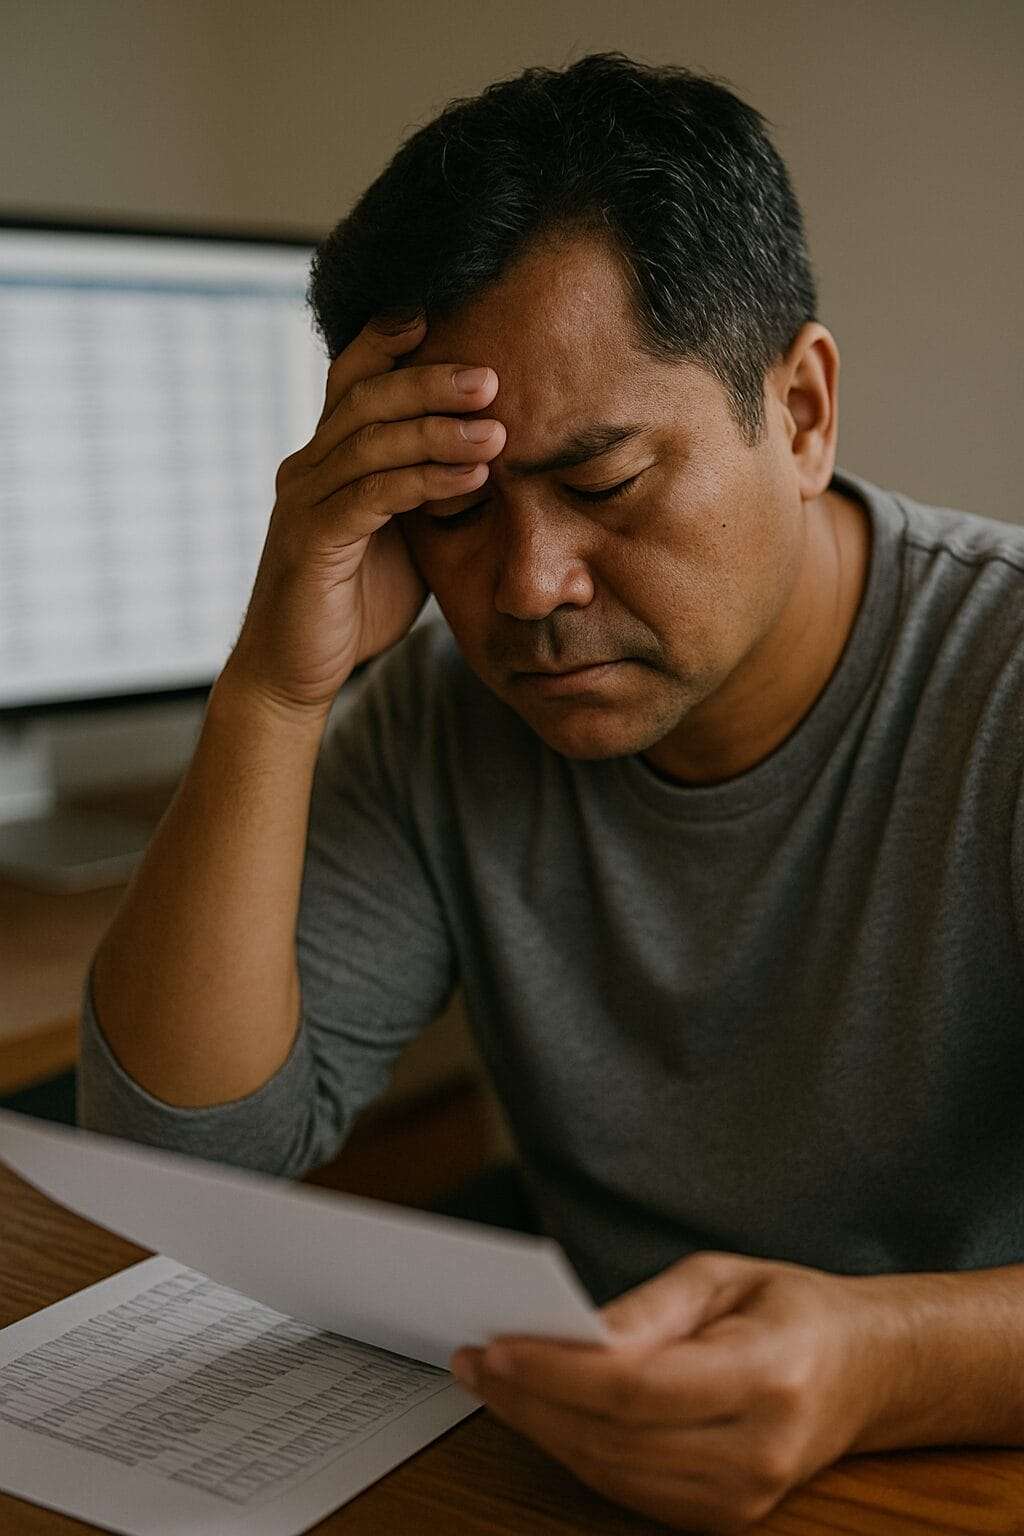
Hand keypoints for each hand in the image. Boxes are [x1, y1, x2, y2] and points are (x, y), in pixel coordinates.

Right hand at [225, 312, 505, 716]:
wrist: (297, 671)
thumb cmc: (356, 603)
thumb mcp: (405, 538)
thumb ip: (430, 494)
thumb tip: (492, 461)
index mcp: (327, 458)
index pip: (355, 381)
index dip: (389, 341)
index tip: (443, 315)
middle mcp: (308, 467)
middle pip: (366, 398)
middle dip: (430, 381)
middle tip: (491, 378)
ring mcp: (305, 501)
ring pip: (372, 442)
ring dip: (439, 431)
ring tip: (497, 430)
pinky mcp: (312, 541)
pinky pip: (373, 496)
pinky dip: (424, 481)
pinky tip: (471, 476)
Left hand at [452, 1251, 891, 1533]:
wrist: (864, 1374)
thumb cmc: (792, 1311)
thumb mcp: (723, 1275)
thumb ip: (649, 1306)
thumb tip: (576, 1331)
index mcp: (765, 1377)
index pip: (635, 1388)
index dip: (556, 1372)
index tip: (497, 1346)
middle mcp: (755, 1452)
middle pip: (612, 1439)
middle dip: (530, 1400)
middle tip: (474, 1361)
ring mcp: (741, 1500)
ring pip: (610, 1474)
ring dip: (539, 1429)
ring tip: (492, 1382)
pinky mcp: (722, 1519)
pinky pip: (626, 1491)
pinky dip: (574, 1452)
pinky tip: (539, 1413)